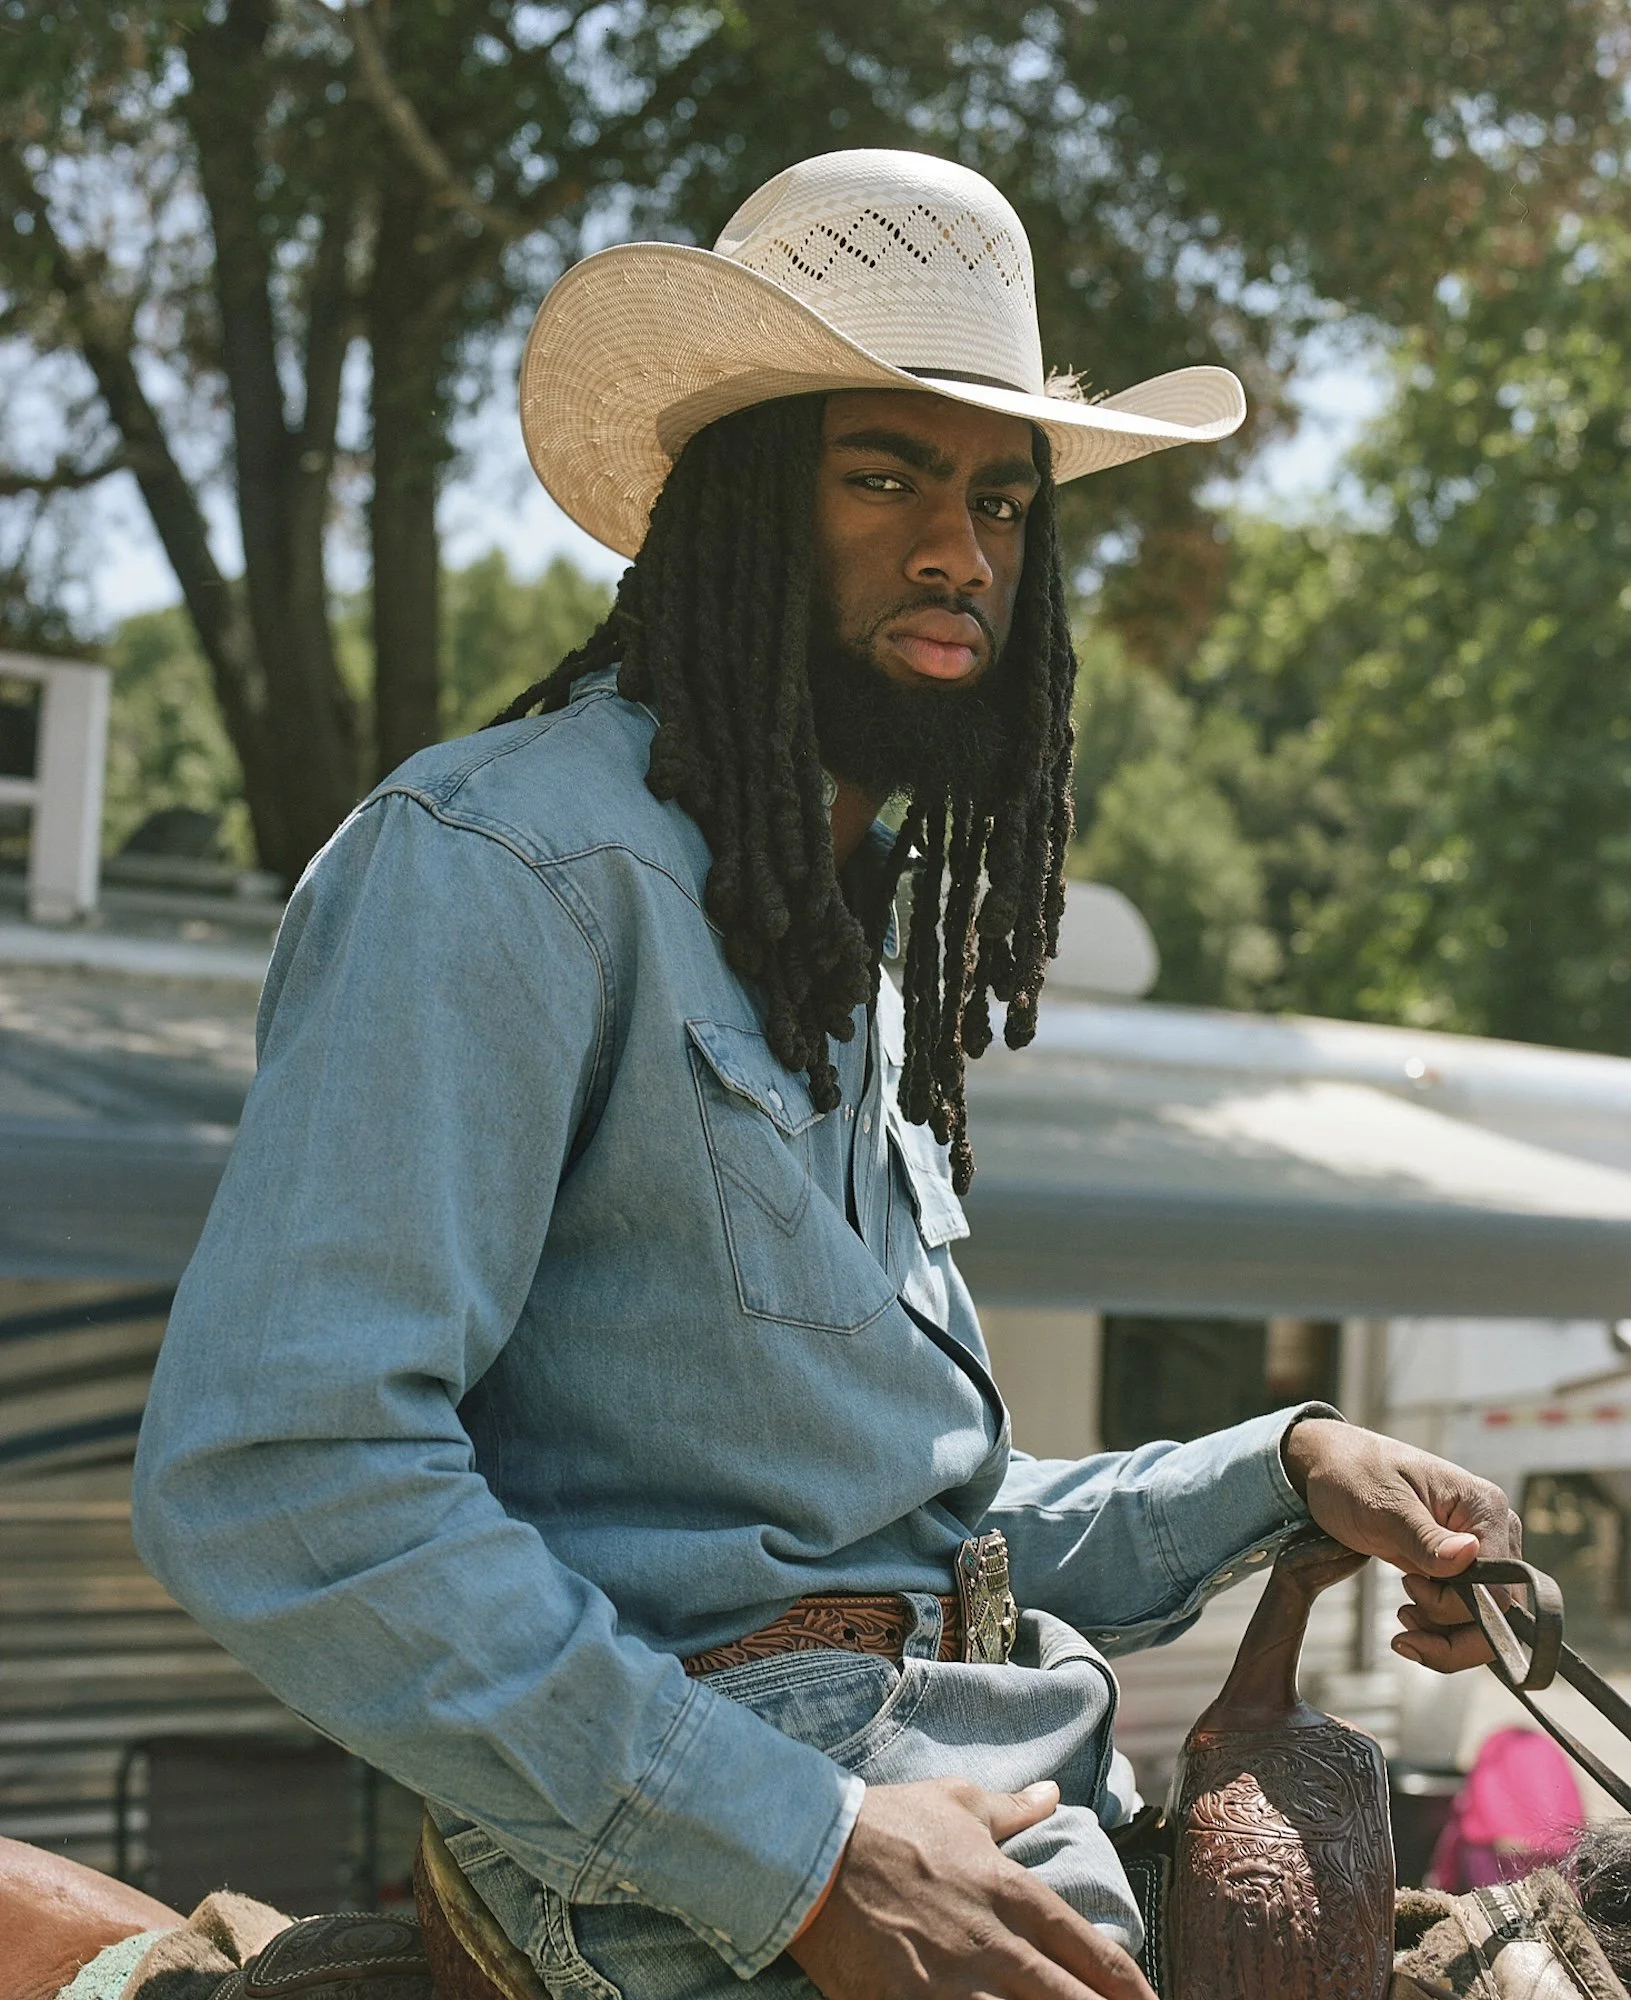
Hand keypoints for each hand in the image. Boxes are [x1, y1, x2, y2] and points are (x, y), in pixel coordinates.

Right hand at [787, 1778, 1154, 1999]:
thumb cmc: (889, 1822)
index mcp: (1011, 1892)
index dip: (1128, 1985)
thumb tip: (1052, 1793)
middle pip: (1071, 1999)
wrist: (815, 1851)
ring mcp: (956, 1984)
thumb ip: (1012, 1808)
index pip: (1088, 1949)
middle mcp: (994, 1944)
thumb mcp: (957, 1802)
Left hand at [1281, 1418, 1521, 1672]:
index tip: (1408, 1589)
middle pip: (1500, 1614)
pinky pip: (1466, 1617)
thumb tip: (1468, 1555)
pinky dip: (1440, 1631)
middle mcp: (1495, 1533)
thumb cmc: (1353, 1476)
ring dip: (1445, 1637)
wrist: (1332, 1470)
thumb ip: (1423, 1536)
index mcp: (1484, 1507)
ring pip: (1485, 1624)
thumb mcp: (1382, 1506)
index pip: (1497, 1587)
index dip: (1457, 1607)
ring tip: (1403, 1617)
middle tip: (1403, 1620)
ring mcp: (1481, 1555)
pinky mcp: (1461, 1572)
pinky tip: (1409, 1619)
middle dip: (1453, 1634)